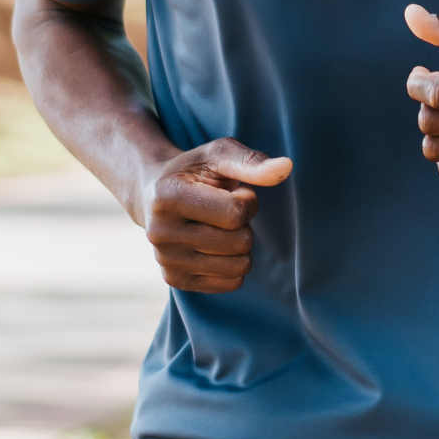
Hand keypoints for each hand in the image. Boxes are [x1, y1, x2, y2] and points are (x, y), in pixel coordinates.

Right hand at [134, 140, 291, 293]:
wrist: (153, 193)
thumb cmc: (195, 171)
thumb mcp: (219, 155)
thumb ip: (252, 161)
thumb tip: (286, 167)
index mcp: (168, 197)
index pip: (236, 213)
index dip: (247, 200)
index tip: (234, 191)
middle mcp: (159, 233)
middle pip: (240, 242)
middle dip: (244, 224)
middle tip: (224, 210)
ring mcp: (165, 260)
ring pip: (239, 267)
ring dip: (241, 245)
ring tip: (219, 226)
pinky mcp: (174, 280)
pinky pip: (231, 282)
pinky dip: (234, 264)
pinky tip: (215, 245)